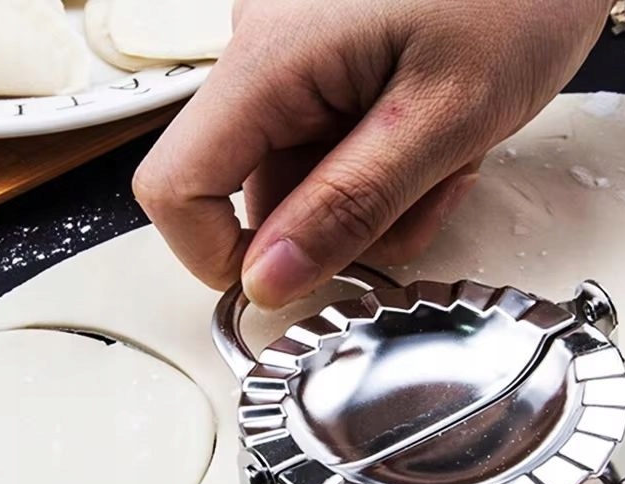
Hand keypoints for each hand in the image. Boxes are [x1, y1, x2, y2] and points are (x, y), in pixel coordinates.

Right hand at [133, 0, 608, 307]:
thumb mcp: (441, 120)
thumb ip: (348, 206)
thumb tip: (267, 280)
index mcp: (271, 60)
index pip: (175, 187)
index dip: (219, 257)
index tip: (290, 285)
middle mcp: (267, 56)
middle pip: (259, 196)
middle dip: (344, 227)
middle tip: (426, 195)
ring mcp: (299, 64)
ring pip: (305, 184)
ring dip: (376, 200)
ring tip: (448, 157)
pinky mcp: (331, 70)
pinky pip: (333, 154)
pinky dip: (385, 170)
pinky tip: (439, 140)